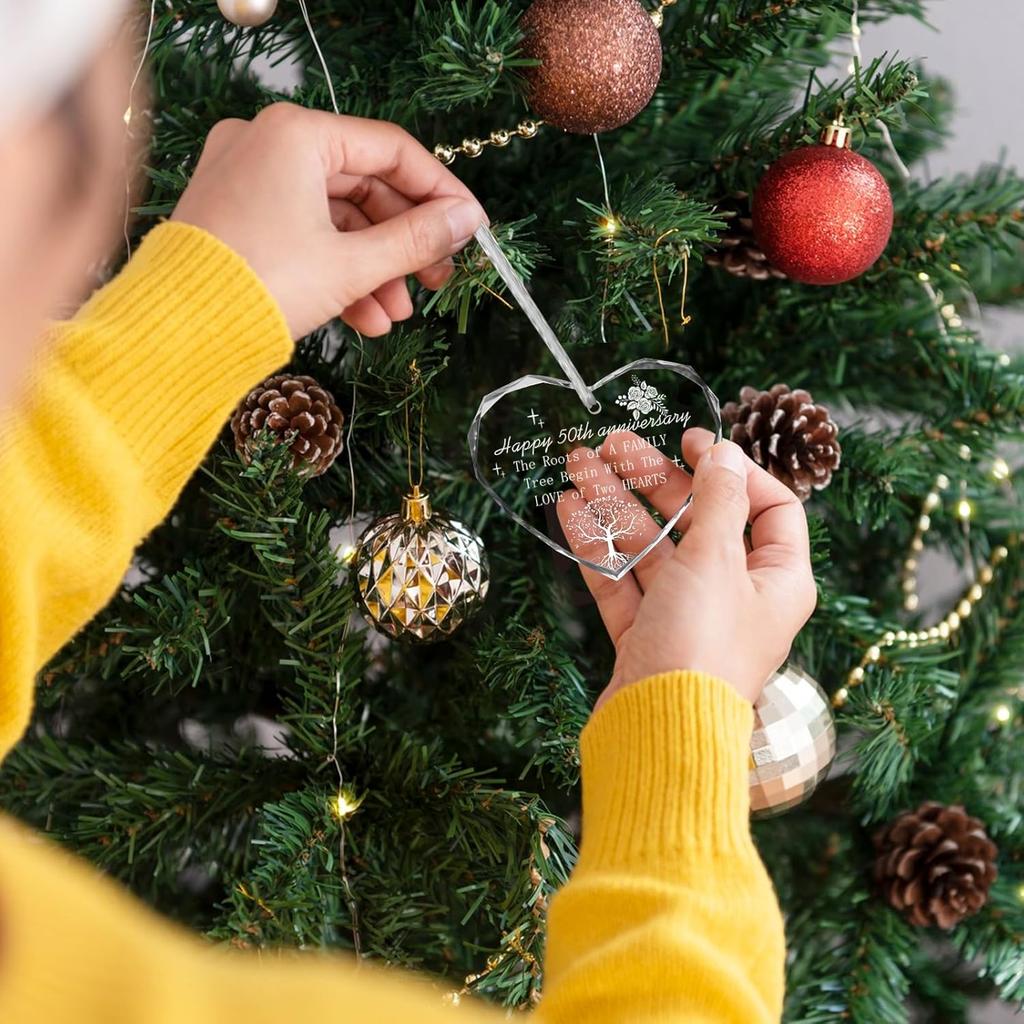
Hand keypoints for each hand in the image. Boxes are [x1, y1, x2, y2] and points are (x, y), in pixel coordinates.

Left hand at [171, 104, 486, 338]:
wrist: (177, 335)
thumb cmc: (262, 285)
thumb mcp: (353, 264)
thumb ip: (417, 239)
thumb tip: (467, 221)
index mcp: (296, 134)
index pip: (391, 150)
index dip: (439, 191)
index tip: (471, 227)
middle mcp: (267, 143)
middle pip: (364, 188)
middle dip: (403, 244)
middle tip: (437, 280)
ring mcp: (247, 179)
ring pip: (335, 219)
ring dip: (374, 269)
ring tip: (397, 314)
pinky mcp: (237, 215)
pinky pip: (304, 233)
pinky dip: (337, 271)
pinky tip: (366, 317)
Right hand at [559, 428, 815, 705]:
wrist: (658, 735)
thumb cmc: (703, 645)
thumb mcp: (716, 559)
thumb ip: (719, 499)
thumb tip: (726, 452)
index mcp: (777, 578)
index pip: (769, 507)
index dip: (732, 468)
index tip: (690, 440)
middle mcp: (736, 595)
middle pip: (697, 521)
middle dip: (652, 480)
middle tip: (610, 445)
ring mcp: (688, 617)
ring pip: (652, 548)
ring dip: (615, 506)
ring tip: (577, 465)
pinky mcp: (647, 637)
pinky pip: (624, 581)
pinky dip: (599, 548)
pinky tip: (570, 511)